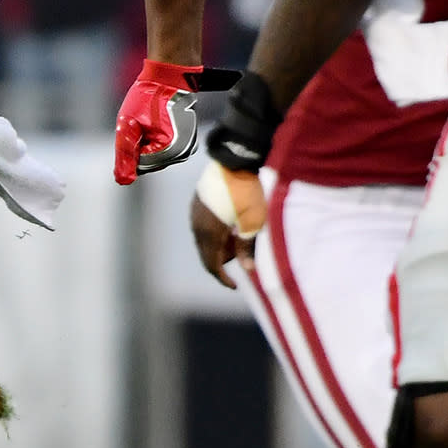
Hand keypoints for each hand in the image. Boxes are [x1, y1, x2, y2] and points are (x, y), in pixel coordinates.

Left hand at [114, 60, 205, 183]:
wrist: (169, 77)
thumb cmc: (147, 98)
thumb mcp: (128, 126)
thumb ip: (125, 155)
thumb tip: (122, 181)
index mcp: (171, 151)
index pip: (140, 165)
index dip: (131, 145)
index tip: (136, 126)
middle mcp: (183, 153)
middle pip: (149, 162)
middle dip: (140, 145)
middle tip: (142, 122)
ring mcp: (187, 147)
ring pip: (156, 155)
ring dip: (147, 141)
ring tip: (150, 120)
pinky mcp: (186, 141)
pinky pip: (164, 148)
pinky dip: (156, 137)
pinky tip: (156, 122)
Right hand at [190, 161, 265, 287]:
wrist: (234, 161)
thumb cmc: (247, 193)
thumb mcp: (252, 222)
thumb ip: (247, 247)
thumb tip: (247, 270)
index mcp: (209, 233)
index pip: (211, 264)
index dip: (223, 278)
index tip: (234, 286)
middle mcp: (197, 226)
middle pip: (206, 254)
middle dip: (223, 261)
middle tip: (242, 257)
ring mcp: (195, 214)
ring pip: (204, 240)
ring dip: (219, 246)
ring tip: (239, 239)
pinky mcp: (197, 204)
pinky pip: (203, 227)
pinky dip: (215, 234)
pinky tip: (230, 226)